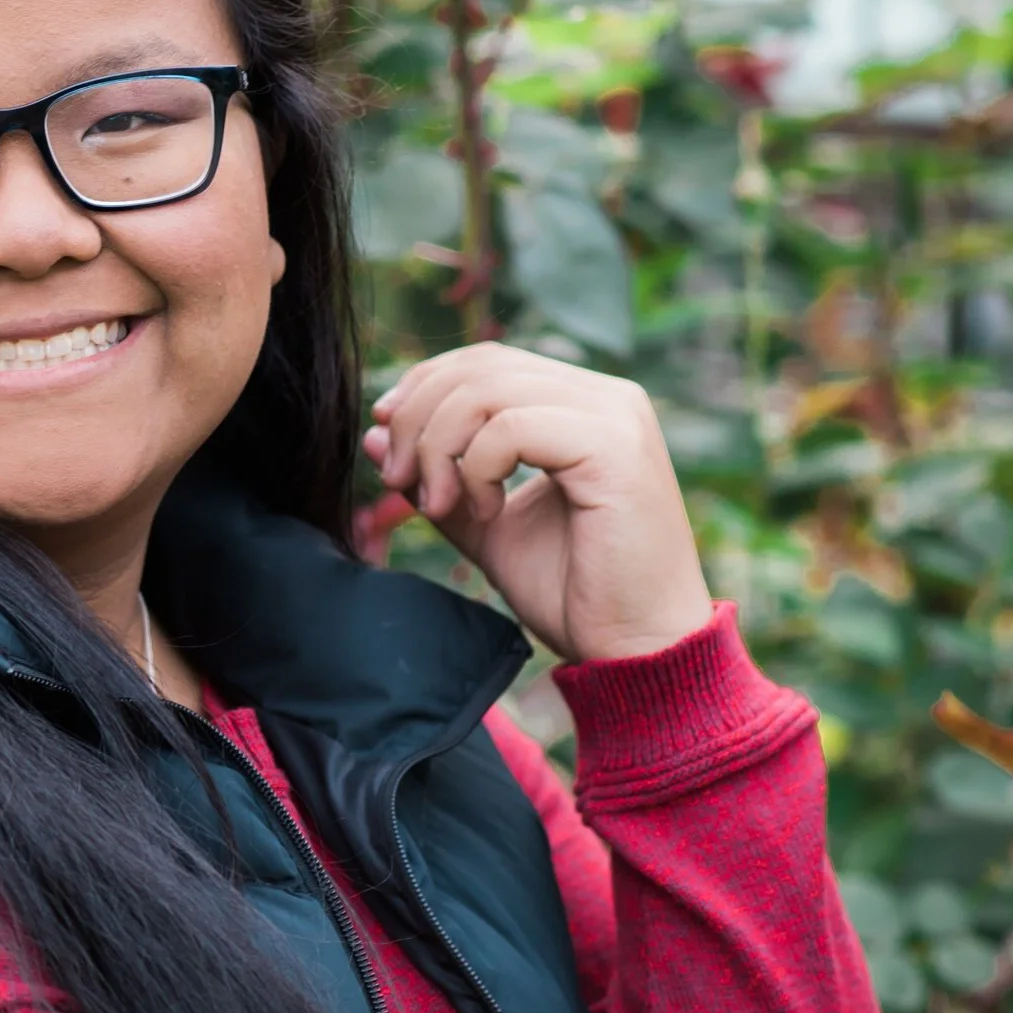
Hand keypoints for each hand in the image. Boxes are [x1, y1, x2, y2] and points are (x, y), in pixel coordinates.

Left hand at [362, 346, 712, 663]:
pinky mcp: (614, 448)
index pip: (487, 360)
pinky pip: (511, 427)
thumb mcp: (487, 526)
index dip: (425, 387)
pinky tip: (485, 512)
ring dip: (440, 446)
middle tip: (399, 480)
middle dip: (419, 419)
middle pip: (481, 367)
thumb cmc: (575, 593)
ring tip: (437, 504)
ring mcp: (615, 417)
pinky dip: (476, 467)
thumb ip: (439, 477)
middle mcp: (607, 397)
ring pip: (489, 390)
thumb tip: (375, 433)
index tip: (386, 437)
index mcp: (584, 404)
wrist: (637, 652)